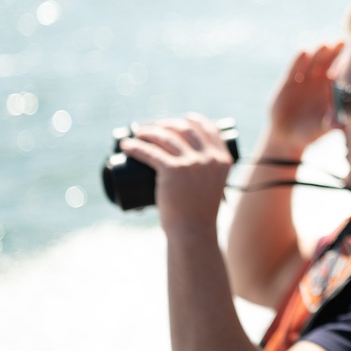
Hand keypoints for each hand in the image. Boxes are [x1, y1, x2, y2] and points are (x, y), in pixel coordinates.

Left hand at [120, 113, 233, 234]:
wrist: (194, 232)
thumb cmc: (200, 213)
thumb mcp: (213, 186)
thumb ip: (209, 172)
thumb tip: (192, 161)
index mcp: (222, 160)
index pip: (209, 129)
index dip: (194, 120)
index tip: (182, 119)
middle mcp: (209, 158)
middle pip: (186, 129)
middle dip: (168, 124)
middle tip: (155, 128)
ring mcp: (192, 163)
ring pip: (167, 137)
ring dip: (150, 132)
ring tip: (139, 133)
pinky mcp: (173, 171)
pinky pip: (151, 152)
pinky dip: (136, 147)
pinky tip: (127, 145)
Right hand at [266, 42, 344, 153]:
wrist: (287, 135)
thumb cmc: (311, 131)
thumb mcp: (323, 128)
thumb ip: (333, 124)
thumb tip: (345, 123)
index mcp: (334, 89)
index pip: (343, 72)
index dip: (348, 64)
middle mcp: (321, 79)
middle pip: (331, 60)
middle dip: (336, 51)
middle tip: (342, 42)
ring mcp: (306, 77)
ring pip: (315, 59)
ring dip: (320, 52)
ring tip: (325, 45)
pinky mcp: (289, 79)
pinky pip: (295, 66)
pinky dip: (299, 59)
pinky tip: (304, 51)